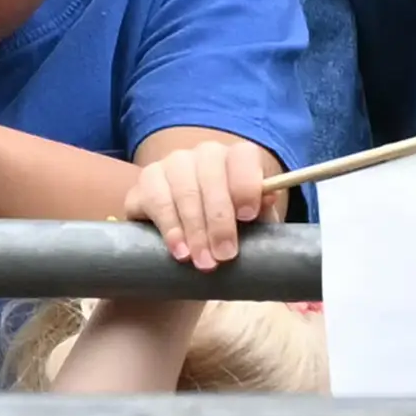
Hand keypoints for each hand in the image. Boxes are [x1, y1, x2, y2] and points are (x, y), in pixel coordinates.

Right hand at [122, 140, 263, 269]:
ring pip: (183, 191)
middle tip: (225, 255)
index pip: (243, 156)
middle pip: (210, 178)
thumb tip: (269, 197)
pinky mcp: (145, 182)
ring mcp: (170, 164)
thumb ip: (263, 211)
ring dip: (195, 231)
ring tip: (204, 261)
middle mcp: (203, 154)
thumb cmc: (230, 225)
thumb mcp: (253, 221)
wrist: (192, 231)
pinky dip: (170, 229)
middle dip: (219, 221)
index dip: (245, 185)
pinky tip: (180, 251)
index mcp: (235, 157)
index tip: (248, 216)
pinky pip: (157, 202)